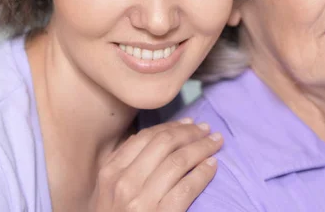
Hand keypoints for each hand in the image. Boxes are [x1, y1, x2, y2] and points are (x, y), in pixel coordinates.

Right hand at [90, 119, 221, 211]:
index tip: (189, 123)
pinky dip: (203, 173)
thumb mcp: (108, 190)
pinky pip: (187, 188)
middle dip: (189, 132)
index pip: (146, 137)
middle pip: (164, 144)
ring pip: (178, 161)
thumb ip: (123, 165)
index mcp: (110, 171)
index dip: (171, 126)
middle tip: (206, 129)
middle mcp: (124, 182)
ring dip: (202, 147)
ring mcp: (142, 201)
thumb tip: (154, 136)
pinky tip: (213, 166)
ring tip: (216, 142)